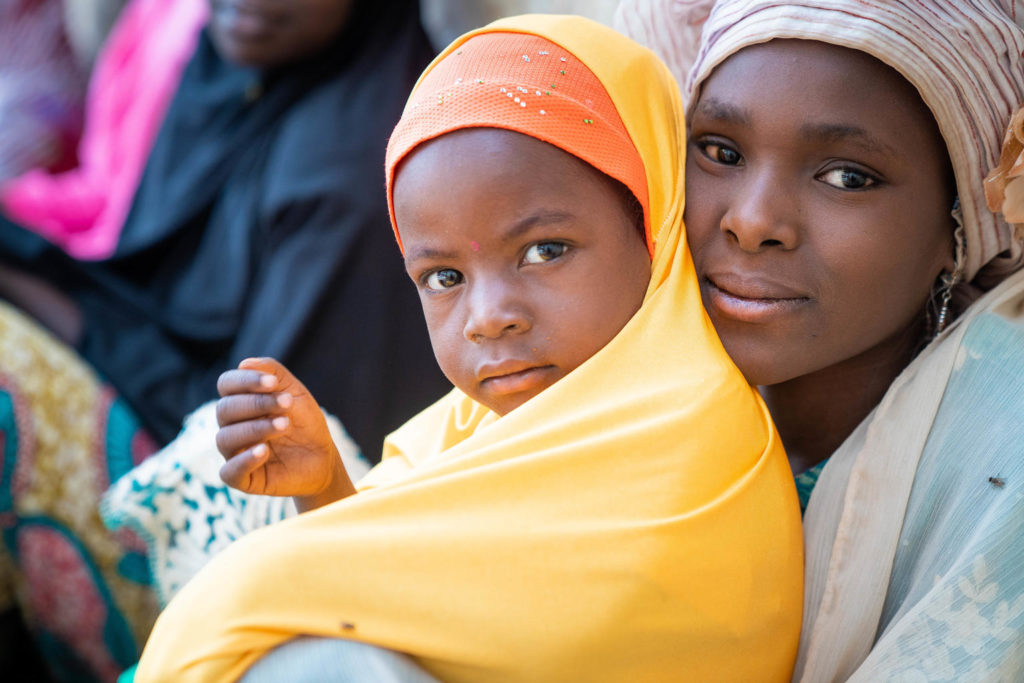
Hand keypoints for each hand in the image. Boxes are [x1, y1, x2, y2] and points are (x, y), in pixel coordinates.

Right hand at [216, 357, 355, 510]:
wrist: (323, 458)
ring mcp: (234, 452)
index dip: (244, 381)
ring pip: (225, 438)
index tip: (272, 383)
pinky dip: (244, 460)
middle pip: (224, 409)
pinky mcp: (242, 478)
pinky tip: (264, 451)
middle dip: (255, 404)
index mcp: (241, 402)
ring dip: (255, 429)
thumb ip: (275, 374)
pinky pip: (228, 472)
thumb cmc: (306, 423)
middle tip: (286, 404)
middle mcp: (232, 426)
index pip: (226, 385)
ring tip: (284, 425)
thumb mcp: (296, 394)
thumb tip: (245, 363)